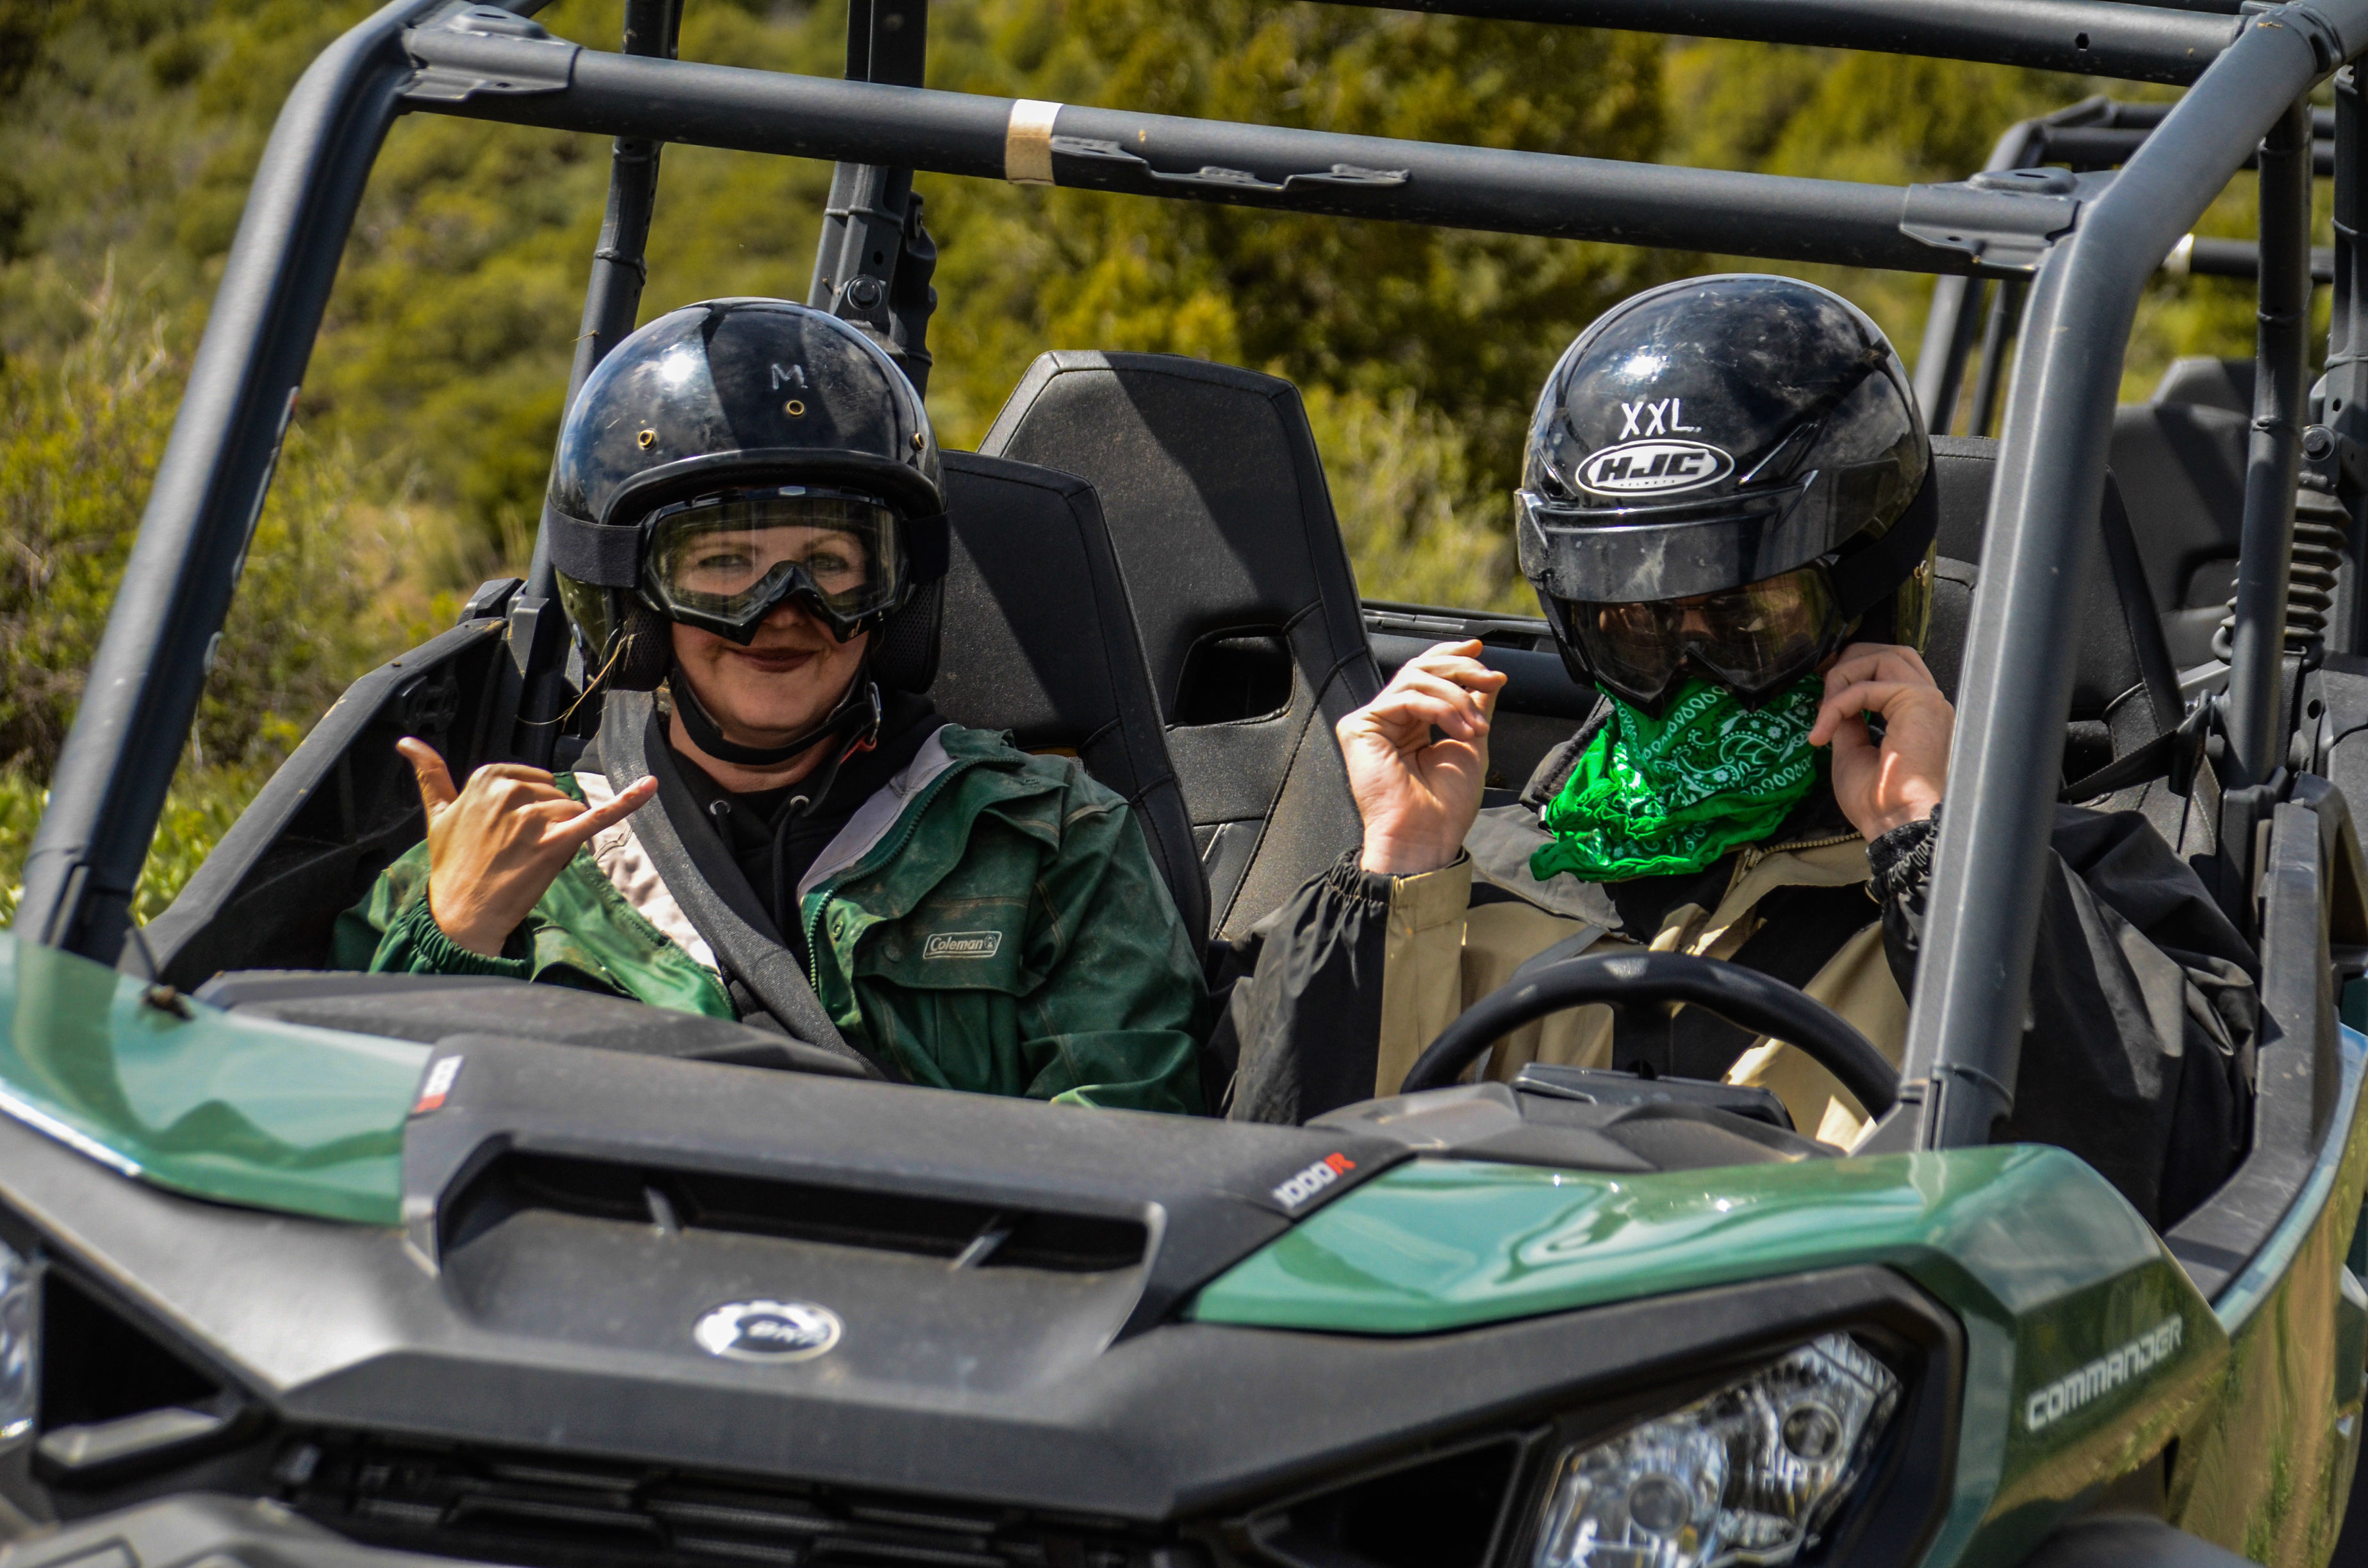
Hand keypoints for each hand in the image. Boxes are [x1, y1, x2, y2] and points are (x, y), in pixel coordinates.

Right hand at [398, 737, 657, 956]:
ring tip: (527, 860)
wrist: (462, 914)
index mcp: (486, 778)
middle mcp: (510, 793)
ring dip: (561, 836)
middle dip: (546, 823)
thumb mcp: (437, 814)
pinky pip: (598, 816)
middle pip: (555, 796)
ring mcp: (533, 818)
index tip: (504, 832)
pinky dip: (628, 801)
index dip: (528, 809)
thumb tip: (405, 742)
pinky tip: (650, 786)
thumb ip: (429, 774)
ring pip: (572, 812)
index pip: (533, 781)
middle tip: (514, 852)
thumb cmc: (452, 864)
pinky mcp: (556, 843)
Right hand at [1340, 640, 1508, 875]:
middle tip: (1490, 679)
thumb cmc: (1446, 806)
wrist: (1426, 836)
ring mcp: (1372, 722)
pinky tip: (1459, 729)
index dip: (1450, 657)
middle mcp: (1390, 719)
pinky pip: (1404, 697)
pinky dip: (1439, 708)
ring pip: (1415, 679)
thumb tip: (1490, 679)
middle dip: (1460, 669)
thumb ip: (1475, 706)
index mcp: (1411, 724)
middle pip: (1420, 669)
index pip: (1426, 676)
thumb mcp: (1471, 743)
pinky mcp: (1359, 727)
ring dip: (1456, 696)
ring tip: (1477, 726)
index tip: (1480, 651)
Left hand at [1808, 643, 1953, 840]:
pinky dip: (1837, 704)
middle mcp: (1927, 703)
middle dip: (1850, 662)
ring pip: (1881, 657)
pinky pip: (1866, 687)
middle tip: (1821, 686)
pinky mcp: (1919, 702)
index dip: (1853, 672)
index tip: (1822, 695)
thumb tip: (1832, 702)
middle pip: (1890, 652)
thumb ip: (1847, 721)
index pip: (1889, 669)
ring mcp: (1927, 700)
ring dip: (1843, 678)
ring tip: (1824, 712)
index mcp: (1916, 714)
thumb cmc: (1878, 802)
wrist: (1895, 825)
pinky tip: (1823, 731)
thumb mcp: (1851, 751)